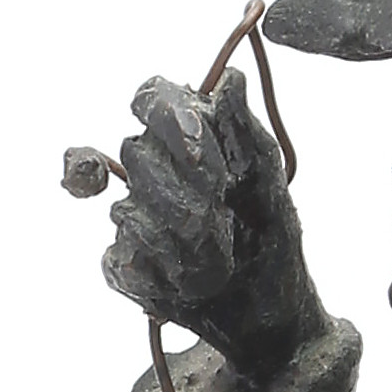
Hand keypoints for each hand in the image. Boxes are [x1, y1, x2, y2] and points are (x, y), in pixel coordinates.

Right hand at [98, 71, 322, 387]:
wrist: (269, 312)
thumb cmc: (271, 237)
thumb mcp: (267, 180)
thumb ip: (244, 129)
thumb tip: (231, 79)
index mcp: (184, 136)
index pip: (151, 98)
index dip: (168, 119)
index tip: (198, 151)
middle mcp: (150, 169)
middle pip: (135, 154)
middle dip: (186, 193)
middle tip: (226, 218)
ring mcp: (132, 217)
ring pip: (128, 212)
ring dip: (182, 241)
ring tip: (220, 259)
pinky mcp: (122, 264)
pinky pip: (120, 258)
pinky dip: (161, 275)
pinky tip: (188, 282)